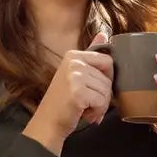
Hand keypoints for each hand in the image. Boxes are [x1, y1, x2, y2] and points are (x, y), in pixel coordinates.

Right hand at [23, 32, 113, 152]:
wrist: (47, 123)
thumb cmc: (64, 102)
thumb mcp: (76, 74)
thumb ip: (91, 54)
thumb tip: (103, 33)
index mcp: (74, 55)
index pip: (107, 60)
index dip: (107, 78)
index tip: (94, 88)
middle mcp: (73, 62)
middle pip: (109, 77)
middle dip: (103, 95)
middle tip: (88, 101)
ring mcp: (75, 76)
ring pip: (107, 91)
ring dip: (100, 105)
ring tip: (84, 107)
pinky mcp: (77, 92)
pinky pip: (102, 102)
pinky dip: (96, 112)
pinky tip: (83, 113)